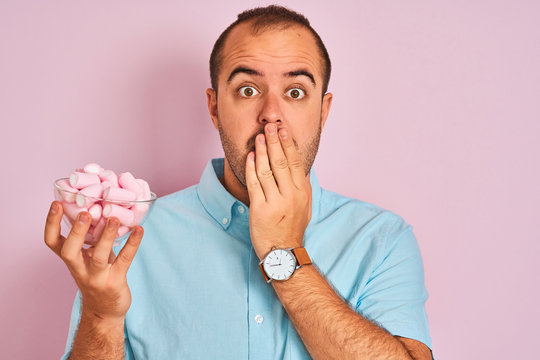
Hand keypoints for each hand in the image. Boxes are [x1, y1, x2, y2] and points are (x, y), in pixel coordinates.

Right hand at [44, 201, 142, 320]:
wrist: (104, 311)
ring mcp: (97, 277)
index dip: (51, 224)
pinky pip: (124, 260)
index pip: (52, 242)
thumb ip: (91, 237)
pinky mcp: (115, 281)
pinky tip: (139, 230)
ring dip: (106, 236)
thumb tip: (101, 207)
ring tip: (114, 218)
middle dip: (76, 232)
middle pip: (69, 251)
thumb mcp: (88, 258)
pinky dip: (132, 243)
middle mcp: (80, 269)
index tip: (56, 203)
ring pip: (98, 256)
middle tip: (84, 213)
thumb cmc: (97, 276)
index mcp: (71, 260)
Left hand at [245, 123, 311, 259]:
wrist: (283, 252)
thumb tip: (299, 165)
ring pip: (267, 170)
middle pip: (281, 162)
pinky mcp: (260, 209)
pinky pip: (254, 183)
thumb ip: (302, 185)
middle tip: (270, 127)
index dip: (288, 144)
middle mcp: (291, 195)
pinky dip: (251, 168)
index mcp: (302, 192)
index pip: (295, 162)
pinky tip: (249, 156)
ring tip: (258, 137)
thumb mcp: (305, 205)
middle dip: (274, 142)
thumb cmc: (292, 227)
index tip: (283, 131)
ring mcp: (275, 202)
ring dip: (261, 151)